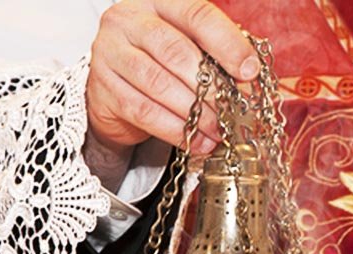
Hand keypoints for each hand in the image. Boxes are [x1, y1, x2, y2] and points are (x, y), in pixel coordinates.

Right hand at [86, 0, 259, 155]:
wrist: (114, 87)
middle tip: (234, 110)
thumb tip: (249, 79)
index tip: (249, 71)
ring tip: (219, 130)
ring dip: (195, 113)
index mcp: (157, 2)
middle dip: (211, 86)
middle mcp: (128, 21)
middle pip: (176, 52)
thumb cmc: (160, 63)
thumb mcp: (187, 46)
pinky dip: (175, 130)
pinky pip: (144, 112)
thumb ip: (215, 55)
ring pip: (159, 84)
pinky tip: (197, 142)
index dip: (227, 43)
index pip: (197, 15)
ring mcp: (110, 53)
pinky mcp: (103, 89)